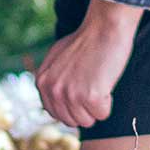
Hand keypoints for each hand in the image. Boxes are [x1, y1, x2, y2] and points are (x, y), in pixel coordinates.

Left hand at [36, 0, 141, 127]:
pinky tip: (105, 82)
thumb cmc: (85, 41)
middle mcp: (52, 90)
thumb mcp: (57, 60)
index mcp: (42, 82)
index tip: (82, 91)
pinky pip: (103, 114)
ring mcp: (70, 94)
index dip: (72, 106)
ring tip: (97, 81)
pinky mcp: (90, 96)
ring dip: (97, 106)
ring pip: (88, 121)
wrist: (103, 28)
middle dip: (85, 109)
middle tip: (92, 85)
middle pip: (72, 121)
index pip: (56, 114)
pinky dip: (108, 102)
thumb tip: (55, 103)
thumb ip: (52, 81)